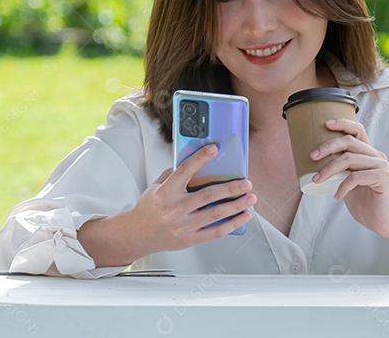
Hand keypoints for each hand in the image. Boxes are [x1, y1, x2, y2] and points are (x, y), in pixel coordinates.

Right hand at [90, 144, 254, 264]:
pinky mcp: (189, 239)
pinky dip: (232, 224)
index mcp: (165, 193)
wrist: (137, 234)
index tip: (214, 149)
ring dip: (237, 206)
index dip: (200, 159)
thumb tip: (197, 162)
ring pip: (215, 214)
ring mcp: (183, 225)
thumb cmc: (149, 208)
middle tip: (246, 183)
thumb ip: (174, 175)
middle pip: (208, 196)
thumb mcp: (156, 187)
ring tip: (251, 198)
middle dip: (230, 188)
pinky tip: (244, 216)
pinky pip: (215, 232)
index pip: (184, 171)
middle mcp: (174, 209)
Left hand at [311, 119, 388, 246]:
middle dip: (328, 146)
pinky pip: (357, 177)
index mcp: (369, 155)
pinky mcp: (383, 178)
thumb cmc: (366, 203)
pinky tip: (337, 196)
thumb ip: (340, 172)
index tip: (325, 124)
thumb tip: (316, 166)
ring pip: (350, 159)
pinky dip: (343, 186)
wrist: (385, 222)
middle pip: (349, 142)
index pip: (358, 130)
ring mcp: (381, 166)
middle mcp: (377, 157)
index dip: (343, 123)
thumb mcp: (348, 184)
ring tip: (317, 180)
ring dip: (329, 169)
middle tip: (312, 156)